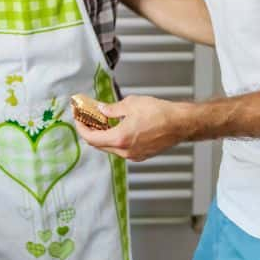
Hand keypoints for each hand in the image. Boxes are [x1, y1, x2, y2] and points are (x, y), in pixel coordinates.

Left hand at [74, 95, 194, 161]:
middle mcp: (125, 151)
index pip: (91, 138)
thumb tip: (100, 110)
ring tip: (100, 121)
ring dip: (102, 136)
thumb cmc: (160, 113)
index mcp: (120, 139)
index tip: (77, 119)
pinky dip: (114, 140)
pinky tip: (115, 128)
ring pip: (110, 148)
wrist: (181, 123)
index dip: (81, 128)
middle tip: (86, 119)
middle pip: (99, 145)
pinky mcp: (141, 155)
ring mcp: (134, 155)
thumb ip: (111, 109)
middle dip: (90, 132)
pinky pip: (121, 150)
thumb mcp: (130, 104)